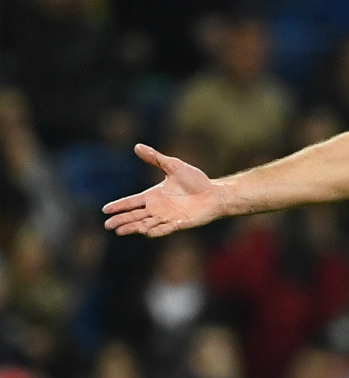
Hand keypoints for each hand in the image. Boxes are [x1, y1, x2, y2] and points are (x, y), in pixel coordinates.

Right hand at [102, 144, 223, 236]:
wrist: (214, 193)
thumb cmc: (195, 180)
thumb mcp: (173, 166)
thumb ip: (155, 159)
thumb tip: (137, 146)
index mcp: (153, 196)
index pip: (132, 202)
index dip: (119, 205)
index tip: (105, 210)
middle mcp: (157, 208)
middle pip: (135, 215)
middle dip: (121, 220)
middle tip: (108, 225)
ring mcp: (167, 217)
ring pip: (146, 224)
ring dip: (133, 227)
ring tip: (120, 231)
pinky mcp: (178, 224)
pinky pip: (164, 229)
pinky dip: (155, 231)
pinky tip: (145, 232)